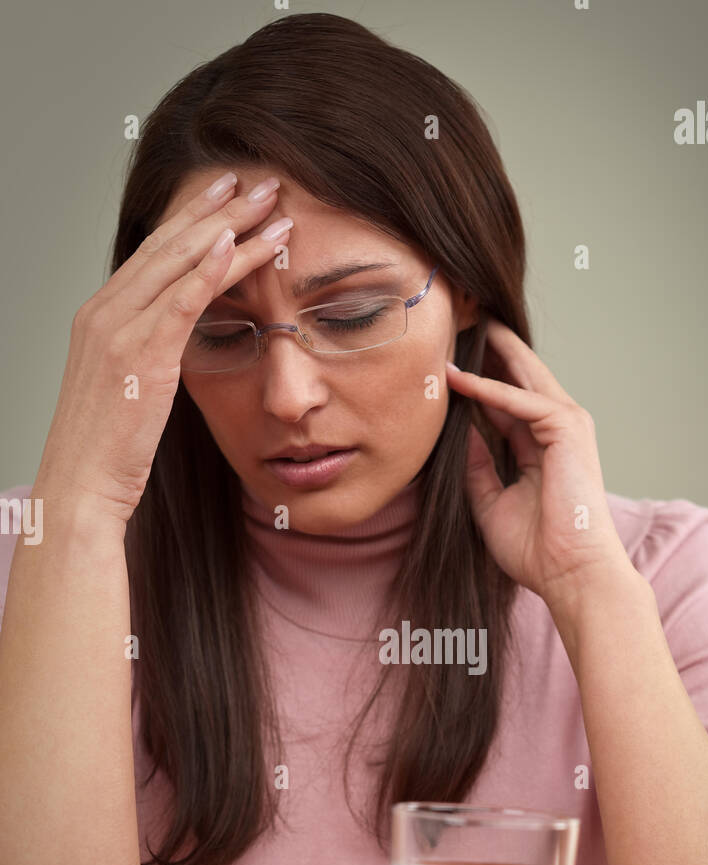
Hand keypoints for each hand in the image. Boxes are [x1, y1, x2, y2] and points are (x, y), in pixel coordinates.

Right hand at [39, 173, 291, 525]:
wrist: (80, 485)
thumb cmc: (107, 450)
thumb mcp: (128, 390)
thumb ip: (150, 356)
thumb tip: (177, 345)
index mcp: (101, 315)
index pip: (154, 253)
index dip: (194, 218)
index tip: (228, 193)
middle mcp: (105, 311)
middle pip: (169, 245)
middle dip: (217, 209)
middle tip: (259, 180)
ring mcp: (119, 330)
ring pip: (180, 264)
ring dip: (230, 230)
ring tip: (270, 204)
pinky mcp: (139, 355)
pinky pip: (179, 302)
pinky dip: (208, 270)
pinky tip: (235, 244)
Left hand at [446, 320, 635, 606]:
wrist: (569, 572)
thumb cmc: (537, 549)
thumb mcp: (491, 501)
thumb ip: (477, 466)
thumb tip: (458, 432)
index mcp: (542, 445)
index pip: (506, 399)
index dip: (478, 378)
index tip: (446, 361)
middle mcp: (557, 428)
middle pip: (519, 376)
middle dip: (489, 349)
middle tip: (456, 321)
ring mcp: (567, 425)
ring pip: (523, 375)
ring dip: (490, 353)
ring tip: (457, 327)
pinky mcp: (568, 428)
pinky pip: (521, 400)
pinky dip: (490, 388)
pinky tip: (460, 378)